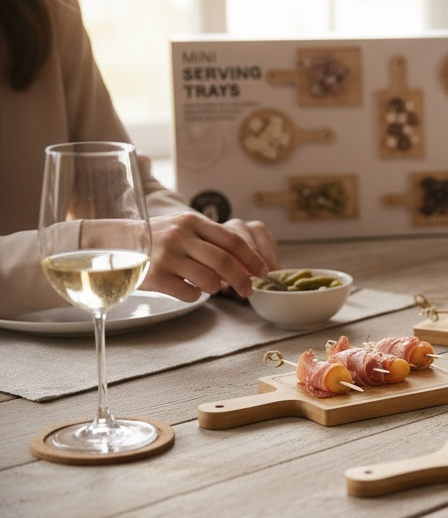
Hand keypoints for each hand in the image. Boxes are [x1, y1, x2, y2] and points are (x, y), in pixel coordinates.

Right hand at [142, 212, 279, 300]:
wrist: (114, 243)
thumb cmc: (157, 238)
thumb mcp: (183, 228)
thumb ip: (210, 240)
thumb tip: (245, 262)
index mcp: (192, 221)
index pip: (232, 239)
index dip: (252, 258)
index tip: (263, 272)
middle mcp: (180, 236)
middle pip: (225, 262)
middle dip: (243, 280)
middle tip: (248, 290)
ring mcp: (166, 256)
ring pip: (209, 281)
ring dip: (216, 288)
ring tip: (210, 287)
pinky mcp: (154, 276)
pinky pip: (189, 293)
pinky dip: (194, 295)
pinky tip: (186, 289)